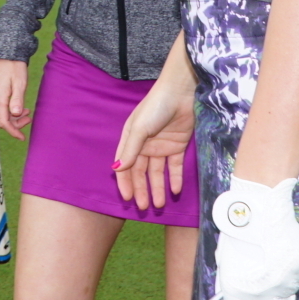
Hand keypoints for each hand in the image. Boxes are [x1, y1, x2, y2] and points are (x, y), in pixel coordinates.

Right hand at [0, 59, 30, 141]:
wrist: (7, 55)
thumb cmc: (14, 67)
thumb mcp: (19, 83)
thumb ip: (17, 100)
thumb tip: (15, 114)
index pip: (4, 122)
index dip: (13, 131)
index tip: (22, 137)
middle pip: (2, 120)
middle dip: (15, 124)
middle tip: (29, 119)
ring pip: (1, 114)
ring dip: (13, 117)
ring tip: (27, 112)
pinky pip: (0, 108)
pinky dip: (10, 111)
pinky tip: (19, 107)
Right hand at [112, 64, 193, 210]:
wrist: (181, 92)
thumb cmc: (155, 106)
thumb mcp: (139, 129)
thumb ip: (130, 150)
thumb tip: (117, 170)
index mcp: (131, 140)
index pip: (126, 166)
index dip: (126, 183)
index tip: (128, 198)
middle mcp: (145, 145)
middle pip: (142, 173)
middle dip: (142, 190)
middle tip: (143, 207)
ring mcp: (162, 146)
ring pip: (158, 173)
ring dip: (158, 188)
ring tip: (160, 204)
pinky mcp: (177, 146)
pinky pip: (175, 167)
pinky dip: (175, 179)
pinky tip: (175, 191)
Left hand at [211, 175, 298, 299]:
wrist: (259, 207)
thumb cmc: (239, 232)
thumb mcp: (226, 262)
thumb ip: (231, 286)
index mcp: (237, 293)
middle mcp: (261, 292)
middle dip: (273, 299)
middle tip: (266, 279)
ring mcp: (283, 281)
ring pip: (291, 292)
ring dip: (284, 281)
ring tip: (272, 258)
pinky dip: (293, 266)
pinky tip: (281, 249)